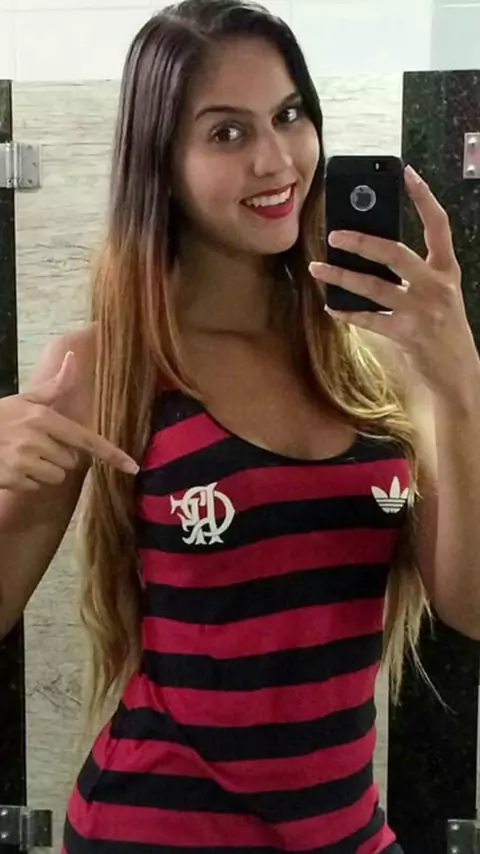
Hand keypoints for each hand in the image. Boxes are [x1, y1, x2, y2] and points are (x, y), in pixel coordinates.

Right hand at [0, 351, 138, 491]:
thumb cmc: (0, 417)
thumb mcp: (25, 399)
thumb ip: (54, 386)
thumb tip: (73, 356)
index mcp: (44, 418)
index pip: (87, 440)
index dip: (112, 455)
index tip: (133, 467)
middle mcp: (37, 440)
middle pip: (72, 462)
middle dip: (59, 457)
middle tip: (36, 446)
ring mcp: (24, 461)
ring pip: (56, 477)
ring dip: (44, 471)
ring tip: (23, 457)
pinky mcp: (13, 479)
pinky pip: (37, 486)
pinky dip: (27, 482)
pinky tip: (12, 467)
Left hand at [309, 165, 479, 401]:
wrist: (459, 374)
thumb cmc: (443, 330)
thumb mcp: (439, 296)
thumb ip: (414, 275)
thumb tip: (373, 254)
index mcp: (447, 271)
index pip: (439, 225)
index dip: (424, 197)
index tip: (406, 173)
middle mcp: (436, 286)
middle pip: (396, 253)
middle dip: (362, 242)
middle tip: (335, 234)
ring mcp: (422, 310)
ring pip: (375, 286)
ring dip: (341, 277)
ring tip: (317, 267)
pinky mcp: (408, 334)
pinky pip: (369, 319)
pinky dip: (347, 313)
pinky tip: (332, 307)